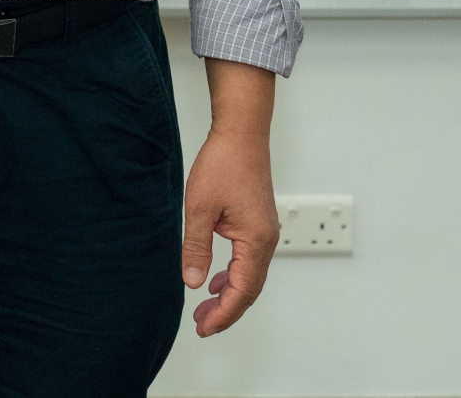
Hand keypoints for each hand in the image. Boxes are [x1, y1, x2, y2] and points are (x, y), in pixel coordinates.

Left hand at [183, 60, 277, 336]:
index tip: (203, 328)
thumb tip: (193, 283)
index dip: (223, 314)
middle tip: (201, 325)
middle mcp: (266, 240)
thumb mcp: (200, 208)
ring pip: (251, 276)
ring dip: (230, 294)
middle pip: (250, 289)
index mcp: (255, 240)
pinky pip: (250, 260)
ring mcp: (265, 232)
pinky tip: (217, 278)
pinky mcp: (259, 223)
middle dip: (227, 310)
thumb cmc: (223, 164)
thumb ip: (196, 248)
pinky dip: (234, 275)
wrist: (241, 132)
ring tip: (206, 307)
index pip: (241, 291)